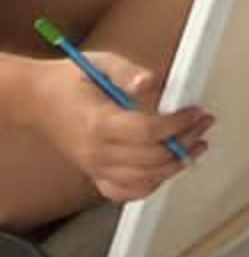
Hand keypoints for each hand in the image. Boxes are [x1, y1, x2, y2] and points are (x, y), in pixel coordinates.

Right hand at [33, 51, 207, 202]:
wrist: (36, 100)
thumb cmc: (69, 81)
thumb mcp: (101, 64)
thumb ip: (128, 72)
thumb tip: (149, 81)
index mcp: (99, 123)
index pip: (147, 132)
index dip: (177, 124)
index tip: (195, 113)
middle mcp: (95, 151)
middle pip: (149, 159)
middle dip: (184, 143)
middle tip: (203, 126)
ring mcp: (93, 166)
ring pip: (140, 181)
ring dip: (173, 168)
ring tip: (195, 149)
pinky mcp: (92, 173)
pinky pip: (122, 192)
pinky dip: (147, 187)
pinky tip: (165, 172)